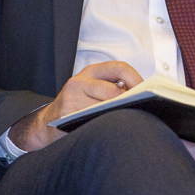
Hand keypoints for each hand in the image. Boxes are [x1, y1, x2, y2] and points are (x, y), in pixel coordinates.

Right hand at [8, 61, 142, 151]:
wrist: (46, 124)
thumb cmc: (76, 107)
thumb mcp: (93, 90)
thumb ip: (113, 87)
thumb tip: (142, 93)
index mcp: (90, 72)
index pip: (119, 67)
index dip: (136, 79)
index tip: (147, 90)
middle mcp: (79, 81)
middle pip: (114, 90)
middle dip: (129, 101)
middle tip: (138, 109)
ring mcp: (71, 97)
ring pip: (105, 106)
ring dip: (119, 114)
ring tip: (127, 120)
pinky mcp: (66, 113)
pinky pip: (93, 119)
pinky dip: (105, 123)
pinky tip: (111, 126)